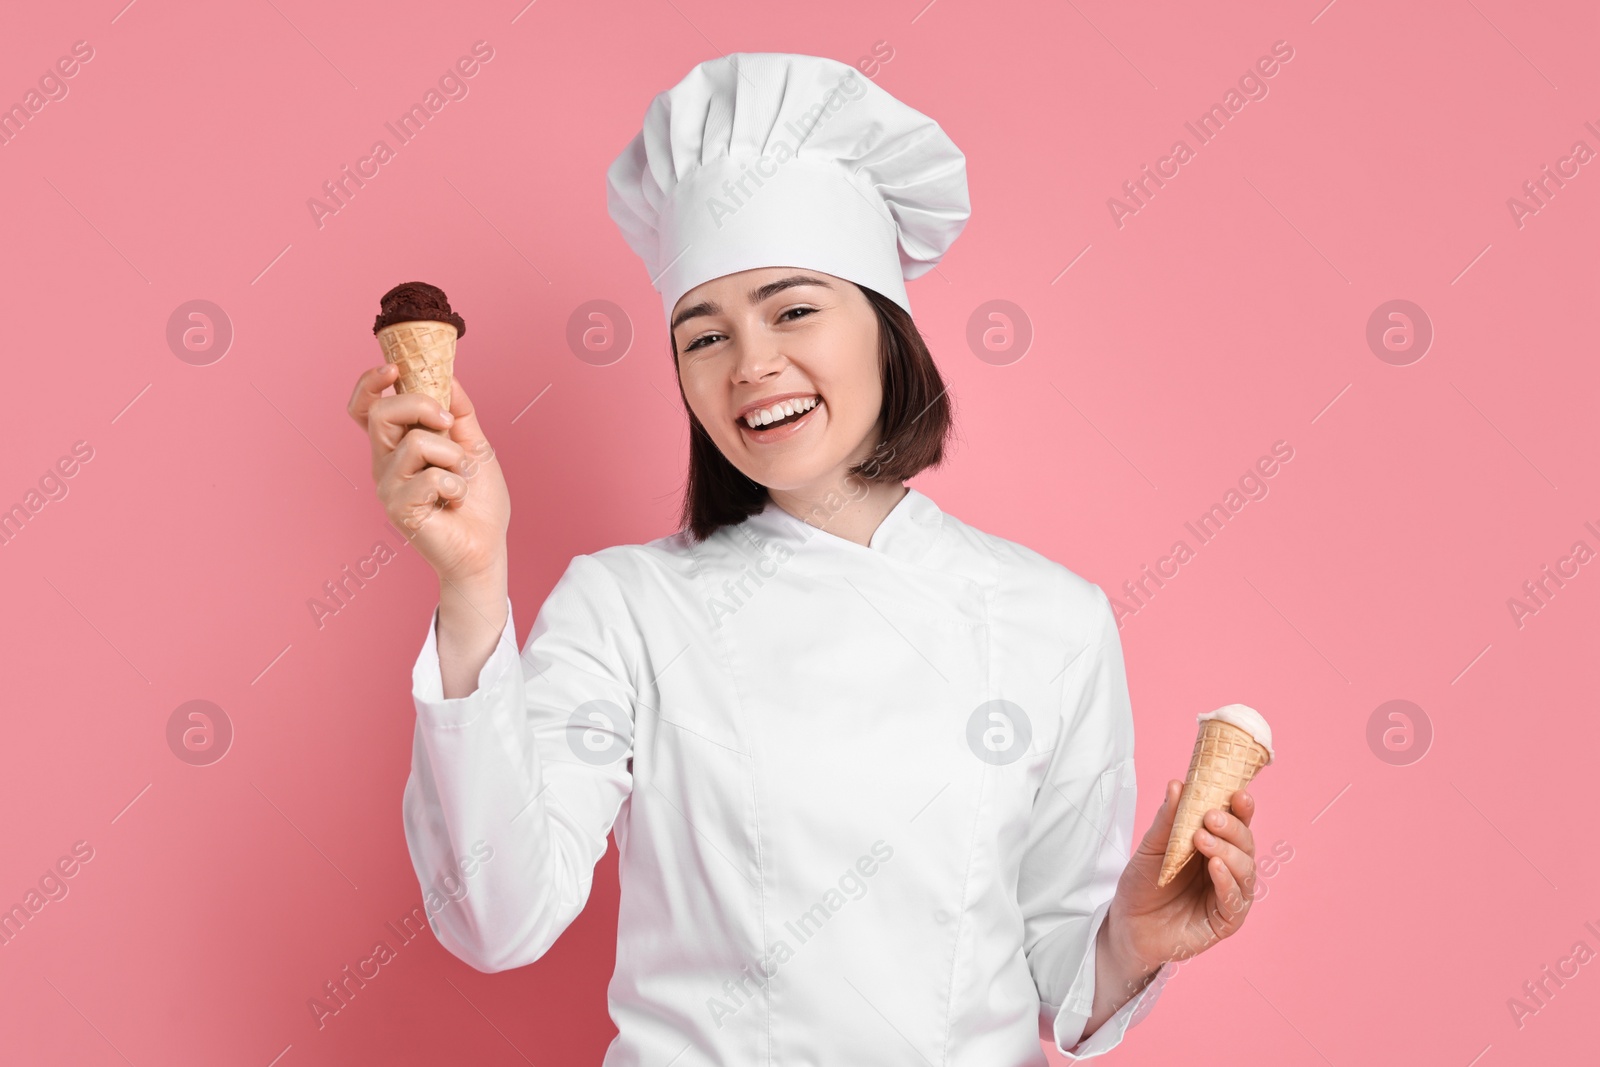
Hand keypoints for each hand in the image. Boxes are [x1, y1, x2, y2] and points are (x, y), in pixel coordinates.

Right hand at [347, 365, 510, 585]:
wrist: (486, 547)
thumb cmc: (478, 500)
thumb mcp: (474, 446)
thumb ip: (459, 412)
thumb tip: (448, 376)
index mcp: (398, 445)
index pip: (365, 407)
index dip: (370, 384)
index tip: (394, 369)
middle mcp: (385, 463)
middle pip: (380, 412)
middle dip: (419, 404)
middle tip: (448, 422)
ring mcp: (388, 487)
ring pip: (414, 443)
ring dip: (453, 457)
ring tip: (460, 479)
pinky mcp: (399, 509)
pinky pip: (429, 477)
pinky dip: (456, 486)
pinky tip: (455, 502)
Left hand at [1105, 779, 1258, 980]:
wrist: (1127, 924)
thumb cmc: (1144, 883)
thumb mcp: (1152, 847)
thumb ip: (1168, 820)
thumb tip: (1177, 784)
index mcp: (1215, 844)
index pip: (1236, 822)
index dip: (1241, 807)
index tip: (1237, 793)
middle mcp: (1228, 867)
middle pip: (1245, 843)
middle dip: (1232, 828)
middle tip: (1210, 818)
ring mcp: (1230, 894)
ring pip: (1245, 869)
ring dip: (1228, 852)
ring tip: (1203, 840)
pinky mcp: (1227, 920)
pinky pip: (1235, 900)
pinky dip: (1227, 882)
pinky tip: (1215, 867)